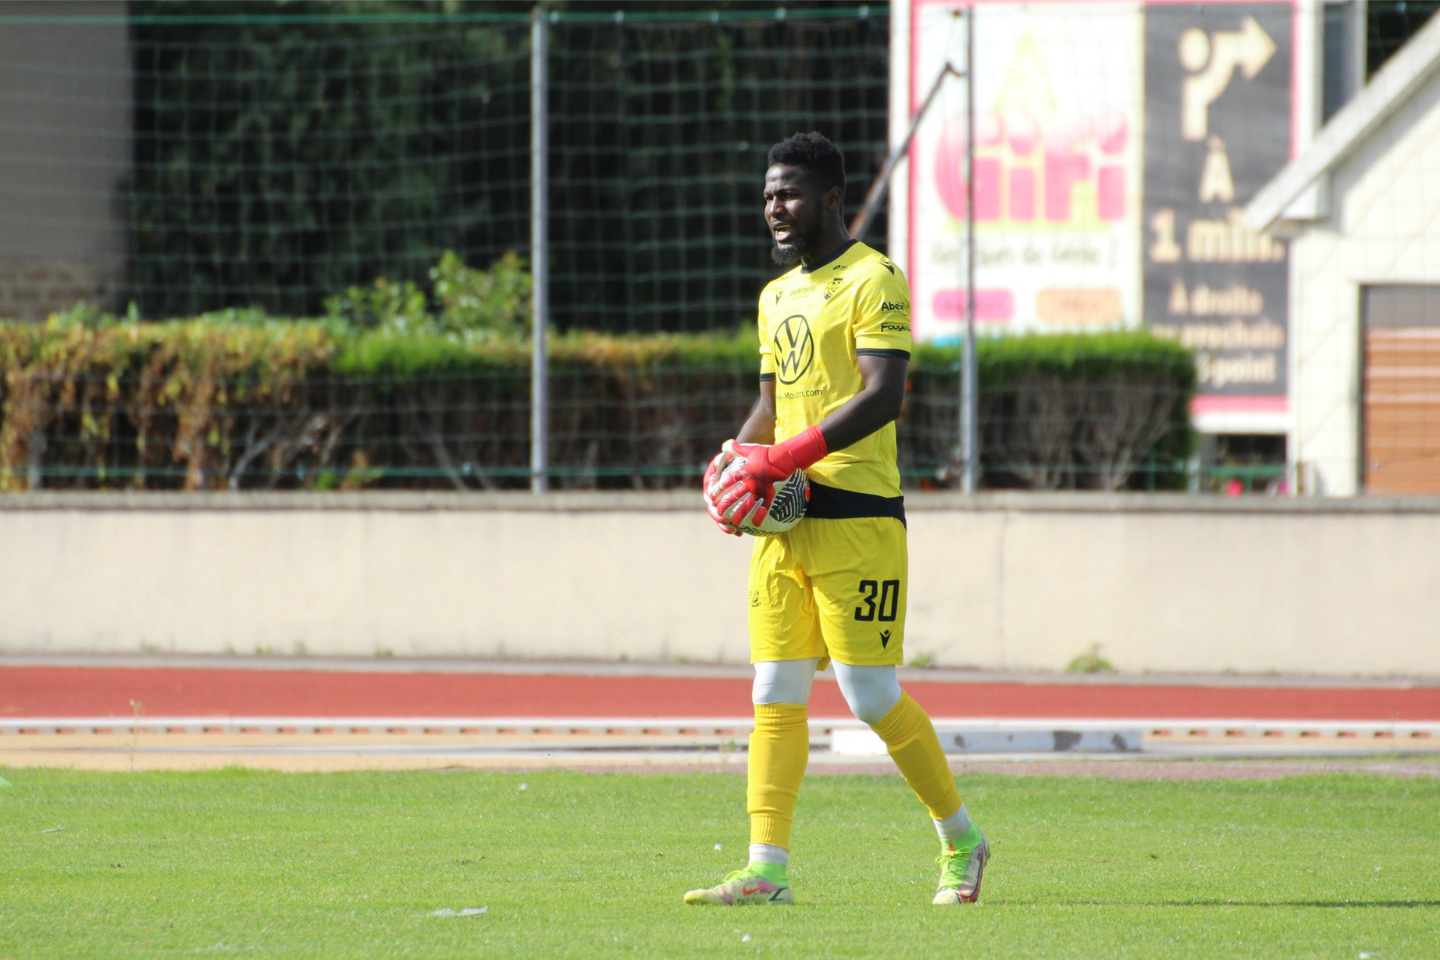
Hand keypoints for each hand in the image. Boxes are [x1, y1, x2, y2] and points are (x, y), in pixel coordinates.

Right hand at [702, 448, 742, 535]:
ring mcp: (722, 502)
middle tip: (725, 521)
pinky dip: (734, 527)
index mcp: (712, 482)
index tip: (713, 502)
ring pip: (720, 517)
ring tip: (733, 531)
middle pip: (712, 507)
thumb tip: (724, 451)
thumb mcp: (734, 452)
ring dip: (725, 525)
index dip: (710, 498)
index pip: (708, 491)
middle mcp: (714, 494)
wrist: (746, 462)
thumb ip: (729, 451)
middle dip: (718, 516)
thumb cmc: (739, 457)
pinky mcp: (731, 509)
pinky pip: (731, 520)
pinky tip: (740, 533)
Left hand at [711, 426, 827, 528]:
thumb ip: (736, 448)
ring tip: (733, 523)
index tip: (712, 495)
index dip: (718, 489)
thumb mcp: (749, 449)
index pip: (727, 482)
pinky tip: (756, 525)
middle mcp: (749, 483)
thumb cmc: (766, 453)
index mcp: (743, 472)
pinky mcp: (769, 494)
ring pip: (747, 505)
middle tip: (719, 512)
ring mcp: (759, 490)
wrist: (784, 459)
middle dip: (725, 505)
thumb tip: (725, 444)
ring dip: (739, 515)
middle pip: (734, 496)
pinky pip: (764, 508)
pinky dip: (760, 516)